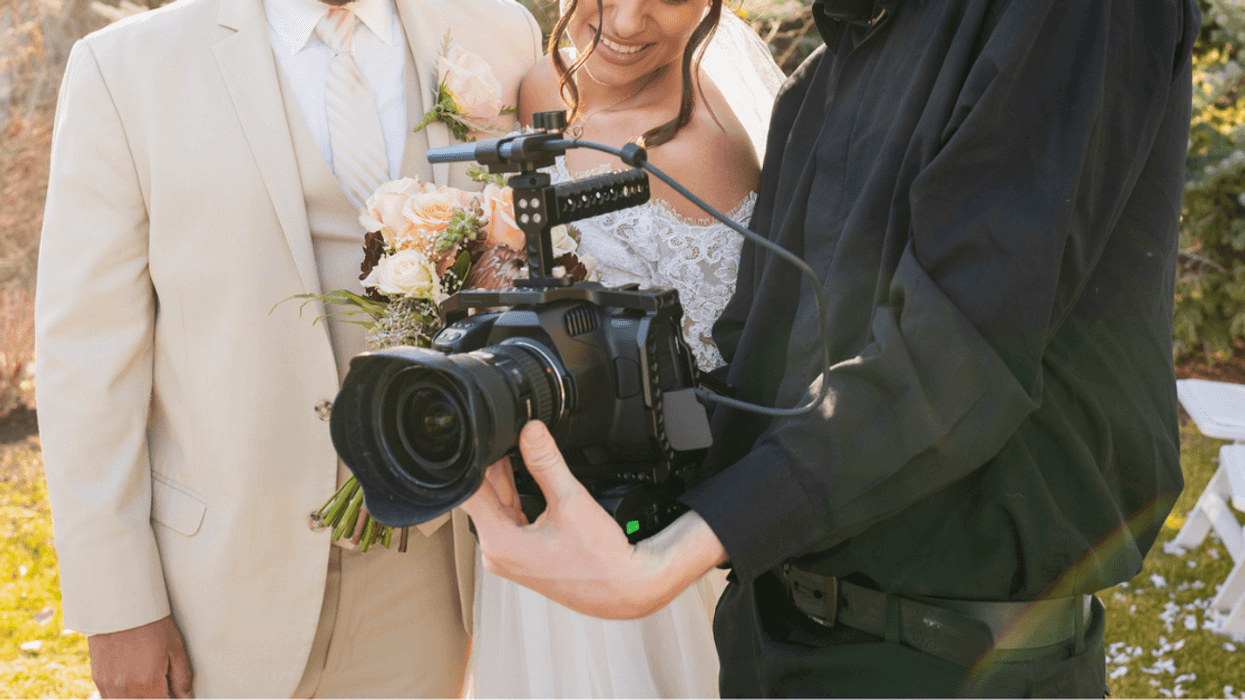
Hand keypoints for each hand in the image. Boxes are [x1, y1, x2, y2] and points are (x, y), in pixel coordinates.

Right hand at [88, 615, 193, 697]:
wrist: (120, 608)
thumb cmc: (152, 625)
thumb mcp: (175, 648)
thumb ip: (182, 678)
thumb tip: (188, 698)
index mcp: (148, 684)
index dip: (170, 698)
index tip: (173, 692)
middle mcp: (126, 690)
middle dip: (155, 696)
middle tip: (162, 684)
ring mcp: (109, 687)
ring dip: (139, 696)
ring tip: (147, 680)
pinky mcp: (98, 680)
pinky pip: (111, 698)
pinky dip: (124, 695)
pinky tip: (133, 684)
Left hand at [462, 421, 727, 618]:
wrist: (626, 590)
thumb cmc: (601, 560)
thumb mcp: (571, 500)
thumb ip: (546, 462)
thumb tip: (530, 432)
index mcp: (499, 543)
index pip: (470, 490)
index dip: (478, 461)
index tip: (490, 439)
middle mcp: (497, 554)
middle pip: (482, 498)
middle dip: (494, 468)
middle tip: (510, 439)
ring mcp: (509, 558)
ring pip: (496, 508)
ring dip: (506, 482)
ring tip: (520, 454)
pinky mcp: (523, 558)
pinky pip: (510, 521)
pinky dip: (516, 499)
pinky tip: (529, 482)